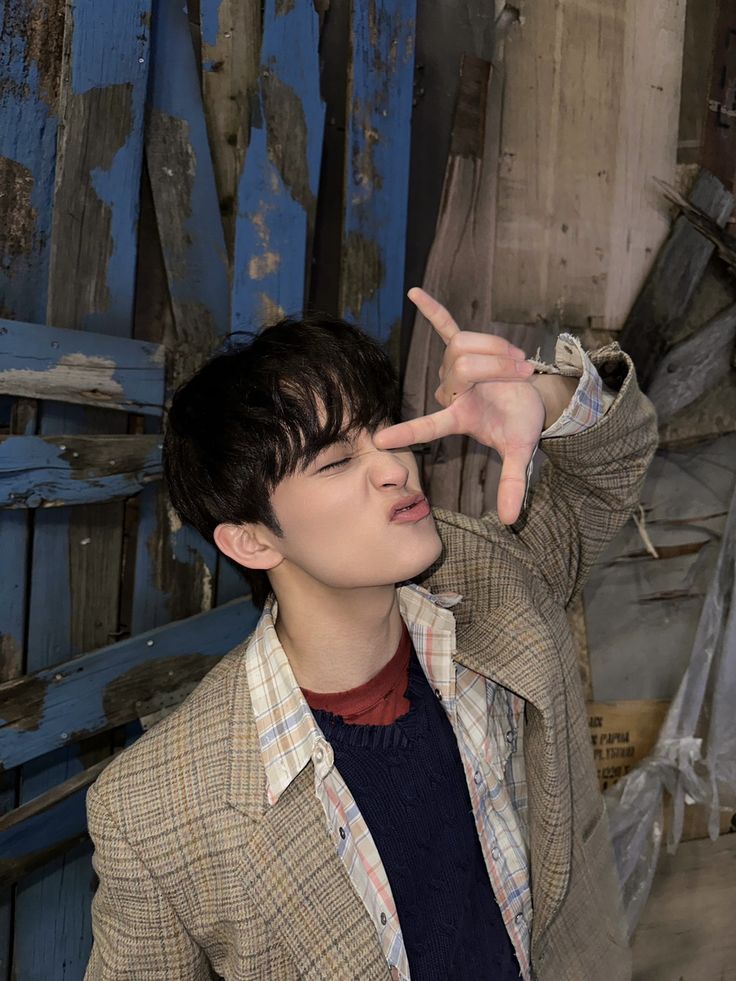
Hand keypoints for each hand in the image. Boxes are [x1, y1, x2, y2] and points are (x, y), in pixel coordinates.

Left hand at [374, 288, 545, 524]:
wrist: (532, 396)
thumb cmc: (520, 424)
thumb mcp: (520, 454)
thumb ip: (511, 483)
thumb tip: (509, 520)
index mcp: (458, 418)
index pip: (428, 427)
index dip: (407, 433)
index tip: (379, 442)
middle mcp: (448, 390)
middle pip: (460, 368)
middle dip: (495, 367)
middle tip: (522, 373)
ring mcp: (453, 367)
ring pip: (464, 347)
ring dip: (498, 350)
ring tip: (518, 362)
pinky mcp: (462, 345)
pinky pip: (446, 325)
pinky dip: (432, 309)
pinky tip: (414, 291)